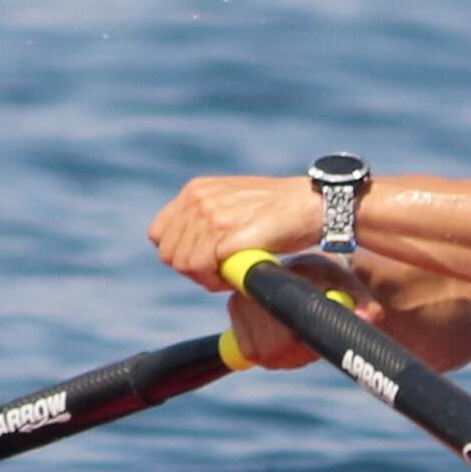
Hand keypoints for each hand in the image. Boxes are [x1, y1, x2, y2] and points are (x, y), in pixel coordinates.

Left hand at [152, 174, 346, 368]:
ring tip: (233, 272)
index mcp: (195, 190)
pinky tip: (238, 275)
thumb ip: (206, 219)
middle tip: (222, 271)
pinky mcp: (224, 233)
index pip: (159, 234)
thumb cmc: (277, 213)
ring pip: (182, 264)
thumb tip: (183, 252)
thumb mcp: (232, 205)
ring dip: (205, 277)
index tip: (205, 260)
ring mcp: (210, 215)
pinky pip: (201, 269)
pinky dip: (216, 281)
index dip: (180, 253)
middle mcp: (197, 199)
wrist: (311, 206)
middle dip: (192, 269)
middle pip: (168, 253)